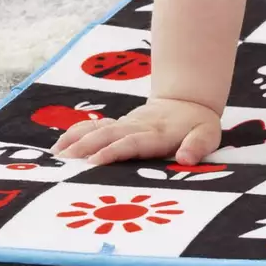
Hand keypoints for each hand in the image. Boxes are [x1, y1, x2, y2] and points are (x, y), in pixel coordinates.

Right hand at [52, 97, 222, 165]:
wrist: (187, 102)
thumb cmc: (199, 125)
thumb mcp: (208, 135)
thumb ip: (197, 146)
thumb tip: (186, 159)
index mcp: (157, 133)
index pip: (132, 142)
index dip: (113, 151)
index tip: (94, 161)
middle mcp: (137, 127)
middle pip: (108, 134)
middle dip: (85, 147)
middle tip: (65, 162)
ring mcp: (125, 124)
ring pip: (97, 129)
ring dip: (76, 141)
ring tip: (56, 157)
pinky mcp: (118, 125)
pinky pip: (93, 127)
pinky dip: (75, 134)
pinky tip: (58, 147)